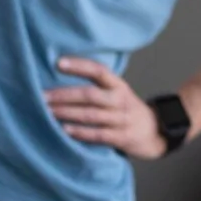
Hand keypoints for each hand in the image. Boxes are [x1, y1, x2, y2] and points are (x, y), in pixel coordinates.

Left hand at [45, 57, 167, 159]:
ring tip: (47, 112)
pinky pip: (98, 134)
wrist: (158, 133)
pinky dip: (80, 132)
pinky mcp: (122, 137)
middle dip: (63, 95)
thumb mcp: (119, 94)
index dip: (79, 66)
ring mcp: (122, 119)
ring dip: (67, 113)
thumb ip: (98, 89)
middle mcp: (120, 100)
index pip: (99, 71)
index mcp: (119, 86)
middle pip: (90, 95)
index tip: (58, 62)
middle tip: (41, 96)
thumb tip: (62, 82)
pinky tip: (64, 130)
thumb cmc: (129, 112)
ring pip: (91, 115)